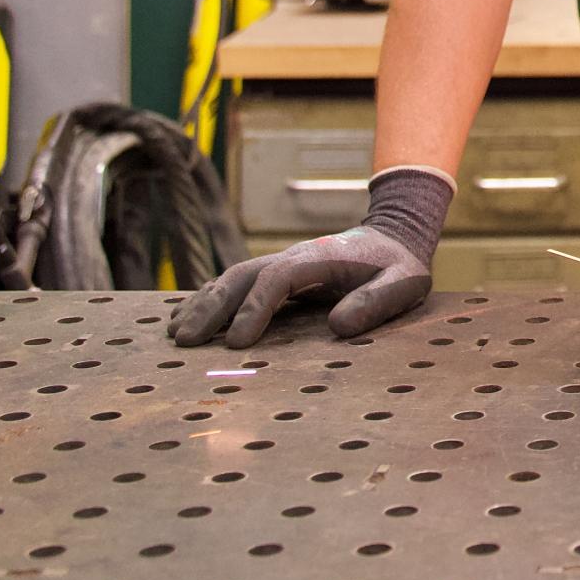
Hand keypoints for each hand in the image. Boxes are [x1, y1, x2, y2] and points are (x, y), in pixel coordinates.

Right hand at [168, 167, 451, 346]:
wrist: (393, 236)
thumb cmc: (398, 265)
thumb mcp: (403, 282)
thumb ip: (377, 301)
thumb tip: (338, 325)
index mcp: (320, 258)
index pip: (278, 279)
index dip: (255, 309)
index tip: (238, 343)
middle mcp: (292, 257)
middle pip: (243, 276)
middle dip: (212, 308)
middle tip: (185, 341)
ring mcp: (280, 263)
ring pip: (231, 278)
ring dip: (202, 304)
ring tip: (176, 334)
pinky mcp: (275, 275)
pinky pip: (235, 285)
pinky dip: (207, 300)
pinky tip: (183, 318)